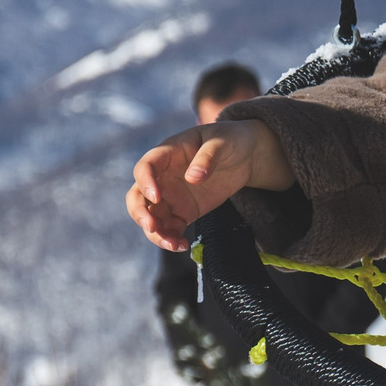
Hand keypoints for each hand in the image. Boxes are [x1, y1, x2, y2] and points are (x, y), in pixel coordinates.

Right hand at [126, 118, 292, 251]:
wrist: (247, 155)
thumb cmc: (230, 139)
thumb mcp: (222, 142)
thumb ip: (207, 157)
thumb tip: (192, 178)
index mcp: (167, 154)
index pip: (145, 167)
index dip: (146, 182)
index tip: (157, 197)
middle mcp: (163, 177)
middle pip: (138, 196)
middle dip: (140, 213)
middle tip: (152, 226)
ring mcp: (171, 196)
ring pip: (152, 217)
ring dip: (156, 233)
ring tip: (173, 244)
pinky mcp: (184, 212)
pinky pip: (170, 229)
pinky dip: (172, 239)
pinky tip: (183, 246)